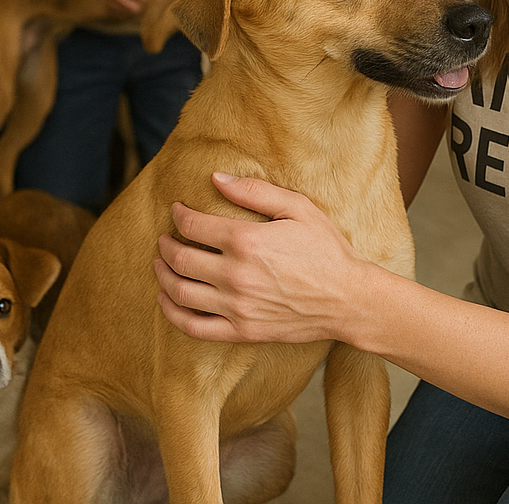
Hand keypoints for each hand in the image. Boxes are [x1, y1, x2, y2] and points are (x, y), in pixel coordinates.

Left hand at [153, 172, 367, 343]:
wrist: (348, 299)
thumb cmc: (326, 250)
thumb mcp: (297, 208)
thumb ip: (254, 192)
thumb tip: (215, 178)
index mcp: (246, 241)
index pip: (194, 225)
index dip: (179, 215)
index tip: (177, 210)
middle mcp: (235, 275)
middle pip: (180, 258)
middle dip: (166, 244)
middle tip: (165, 237)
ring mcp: (236, 306)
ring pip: (181, 292)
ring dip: (162, 275)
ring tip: (160, 263)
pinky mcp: (241, 330)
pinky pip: (194, 327)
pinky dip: (172, 313)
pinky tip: (166, 300)